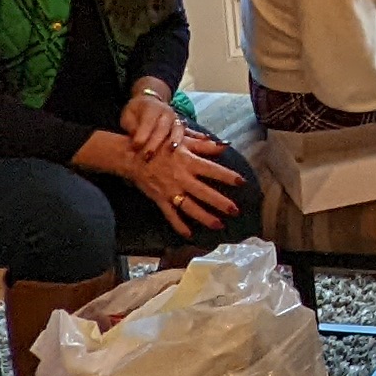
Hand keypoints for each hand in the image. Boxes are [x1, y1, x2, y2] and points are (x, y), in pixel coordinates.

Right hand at [119, 126, 243, 233]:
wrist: (133, 155)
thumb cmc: (160, 145)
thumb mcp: (182, 140)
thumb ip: (204, 145)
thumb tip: (225, 146)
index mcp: (188, 161)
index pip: (213, 170)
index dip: (228, 176)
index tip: (242, 182)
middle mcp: (181, 178)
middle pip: (204, 193)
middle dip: (221, 203)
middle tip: (235, 211)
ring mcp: (170, 191)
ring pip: (190, 207)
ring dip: (205, 218)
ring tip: (219, 225)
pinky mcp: (160, 199)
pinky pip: (171, 215)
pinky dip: (179, 226)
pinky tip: (189, 235)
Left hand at [120, 84, 179, 157]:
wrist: (148, 103)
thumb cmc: (135, 113)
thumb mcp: (128, 117)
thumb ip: (132, 128)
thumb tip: (136, 142)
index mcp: (151, 107)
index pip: (148, 122)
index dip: (142, 135)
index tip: (135, 147)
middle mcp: (166, 111)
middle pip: (162, 128)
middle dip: (154, 143)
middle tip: (146, 156)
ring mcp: (175, 118)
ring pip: (176, 130)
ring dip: (172, 142)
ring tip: (169, 152)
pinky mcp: (180, 126)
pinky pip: (183, 133)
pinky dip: (181, 141)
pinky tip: (177, 151)